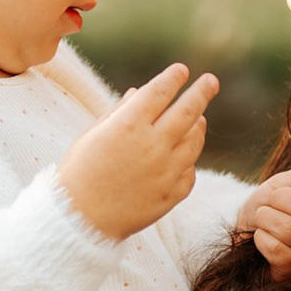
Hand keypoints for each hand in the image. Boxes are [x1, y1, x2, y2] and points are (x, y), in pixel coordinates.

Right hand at [58, 64, 220, 241]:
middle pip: (188, 111)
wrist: (79, 220)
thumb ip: (120, 111)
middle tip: (211, 81)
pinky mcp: (171, 195)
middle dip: (202, 91)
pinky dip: (189, 161)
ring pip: (194, 141)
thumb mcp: (93, 135)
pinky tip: (185, 155)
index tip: (181, 70)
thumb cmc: (80, 173)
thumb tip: (140, 92)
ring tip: (199, 119)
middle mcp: (153, 145)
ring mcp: (166, 171)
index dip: (173, 78)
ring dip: (199, 126)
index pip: (160, 91)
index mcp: (129, 125)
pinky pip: (190, 172)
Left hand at [234, 160, 290, 280]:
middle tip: (271, 200)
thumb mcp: (283, 183)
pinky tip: (262, 236)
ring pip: (290, 229)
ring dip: (266, 218)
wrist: (245, 229)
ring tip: (263, 218)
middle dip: (281, 199)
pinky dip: (261, 238)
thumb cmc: (269, 205)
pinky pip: (277, 249)